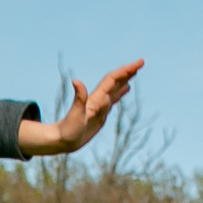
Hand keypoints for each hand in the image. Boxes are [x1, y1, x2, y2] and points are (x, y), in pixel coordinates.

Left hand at [18, 59, 143, 156]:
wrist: (62, 140)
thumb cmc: (68, 130)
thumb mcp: (75, 115)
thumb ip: (79, 99)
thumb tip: (76, 80)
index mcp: (95, 98)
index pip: (112, 79)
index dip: (125, 70)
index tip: (138, 63)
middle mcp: (98, 99)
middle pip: (115, 81)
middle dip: (127, 71)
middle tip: (141, 62)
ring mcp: (100, 106)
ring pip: (115, 89)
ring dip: (125, 79)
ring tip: (135, 71)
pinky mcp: (100, 114)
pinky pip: (113, 100)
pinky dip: (120, 92)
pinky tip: (126, 88)